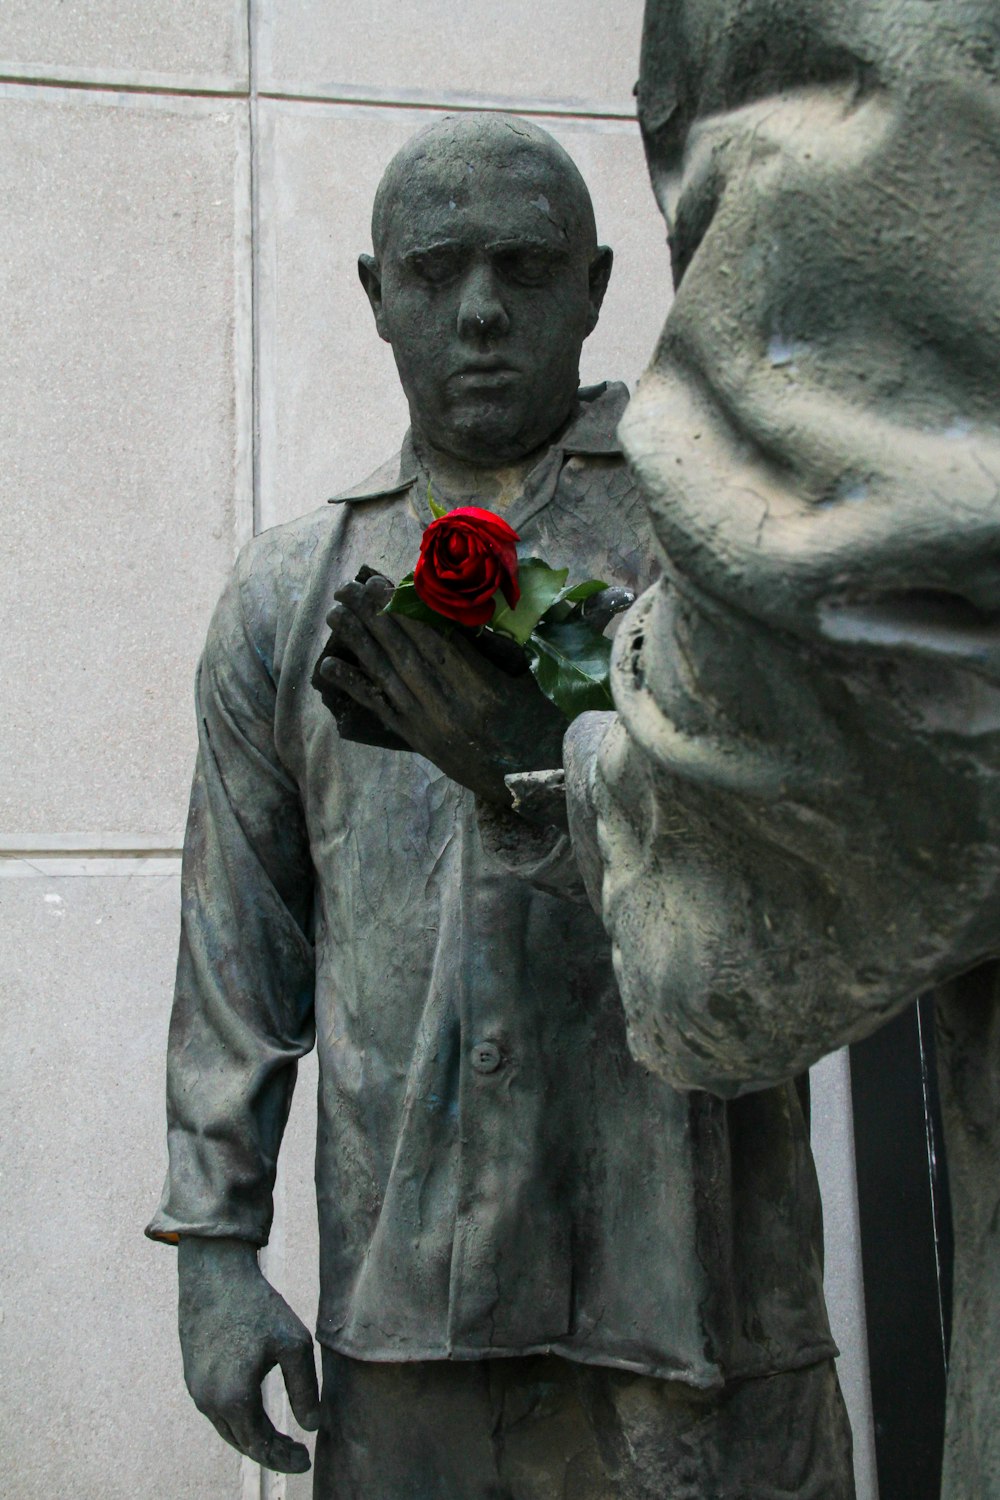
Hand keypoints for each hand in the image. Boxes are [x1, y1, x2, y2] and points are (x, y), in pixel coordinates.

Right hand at [177, 1237, 319, 1473]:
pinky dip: (237, 1419)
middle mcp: (208, 1401)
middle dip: (269, 1452)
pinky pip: (216, 1410)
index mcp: (233, 1399)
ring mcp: (196, 1389)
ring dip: (252, 1437)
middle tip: (296, 1453)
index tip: (306, 1460)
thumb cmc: (256, 1306)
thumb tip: (311, 1425)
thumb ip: (304, 1389)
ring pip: (227, 1428)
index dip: (284, 1458)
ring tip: (277, 1438)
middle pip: (242, 1442)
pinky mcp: (192, 1375)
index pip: (261, 1446)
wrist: (213, 1275)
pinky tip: (253, 1411)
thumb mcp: (292, 1344)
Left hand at [319, 572, 566, 804]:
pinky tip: (328, 666)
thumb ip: (499, 649)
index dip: (404, 608)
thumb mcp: (531, 682)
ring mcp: (428, 725)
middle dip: (372, 615)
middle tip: (348, 587)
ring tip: (335, 613)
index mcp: (480, 688)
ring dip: (357, 641)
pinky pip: (380, 708)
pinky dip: (353, 685)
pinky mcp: (418, 740)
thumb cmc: (542, 725)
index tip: (383, 582)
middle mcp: (447, 706)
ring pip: (385, 675)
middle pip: (402, 651)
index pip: (432, 639)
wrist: (535, 782)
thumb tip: (466, 610)